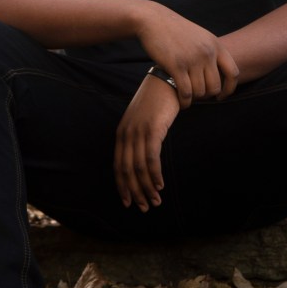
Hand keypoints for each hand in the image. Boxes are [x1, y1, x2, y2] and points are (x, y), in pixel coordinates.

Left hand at [114, 75, 180, 211]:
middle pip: (126, 171)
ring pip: (138, 168)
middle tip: (144, 207)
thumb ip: (140, 136)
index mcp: (122, 133)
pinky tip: (160, 185)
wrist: (168, 80)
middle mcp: (126, 134)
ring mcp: (138, 132)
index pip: (118, 165)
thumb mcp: (144, 119)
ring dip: (147, 188)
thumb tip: (143, 157)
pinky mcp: (152, 130)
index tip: (129, 201)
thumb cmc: (158, 100)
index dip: (122, 186)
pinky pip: (151, 159)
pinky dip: (155, 175)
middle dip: (135, 192)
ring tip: (155, 202)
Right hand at [137, 5, 238, 106]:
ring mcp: (192, 60)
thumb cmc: (175, 30)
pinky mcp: (176, 66)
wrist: (153, 20)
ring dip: (194, 98)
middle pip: (215, 86)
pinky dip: (185, 101)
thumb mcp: (200, 36)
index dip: (229, 88)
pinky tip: (182, 101)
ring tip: (187, 97)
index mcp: (216, 45)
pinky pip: (186, 92)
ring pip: (200, 92)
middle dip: (206, 95)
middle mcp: (207, 53)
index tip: (221, 96)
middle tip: (197, 96)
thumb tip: (219, 71)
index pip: (233, 73)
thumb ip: (210, 52)